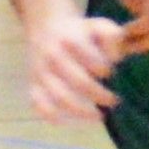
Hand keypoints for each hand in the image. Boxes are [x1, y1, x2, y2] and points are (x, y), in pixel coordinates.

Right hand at [24, 6, 130, 122]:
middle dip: (100, 94)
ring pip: (60, 97)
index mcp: (71, 39)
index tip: (111, 74)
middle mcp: (54, 56)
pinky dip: (50, 115)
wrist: (46, 27)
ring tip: (99, 116)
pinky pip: (38, 104)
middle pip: (79, 81)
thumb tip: (115, 58)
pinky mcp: (33, 84)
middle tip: (114, 101)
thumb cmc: (81, 32)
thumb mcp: (98, 26)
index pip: (92, 59)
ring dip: (82, 111)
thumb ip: (112, 36)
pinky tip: (67, 121)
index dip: (104, 70)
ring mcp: (42, 72)